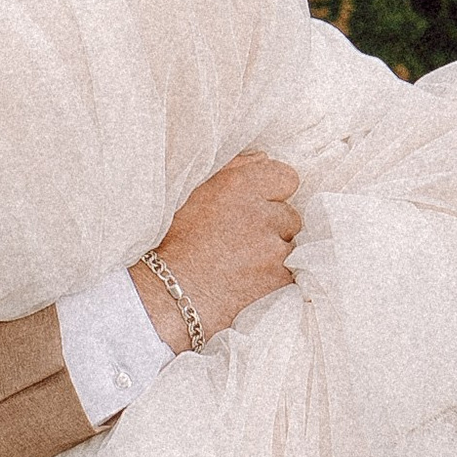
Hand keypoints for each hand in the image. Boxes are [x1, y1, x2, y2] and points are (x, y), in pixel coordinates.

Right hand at [134, 152, 301, 346]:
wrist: (166, 297)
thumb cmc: (169, 244)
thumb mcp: (190, 193)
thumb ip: (231, 169)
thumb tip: (264, 159)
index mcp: (239, 186)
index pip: (287, 178)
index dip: (273, 193)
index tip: (256, 207)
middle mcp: (260, 213)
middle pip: (289, 215)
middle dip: (272, 226)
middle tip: (242, 241)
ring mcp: (272, 248)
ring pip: (290, 245)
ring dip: (274, 252)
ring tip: (243, 263)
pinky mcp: (278, 279)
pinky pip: (290, 273)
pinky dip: (275, 278)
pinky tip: (250, 281)